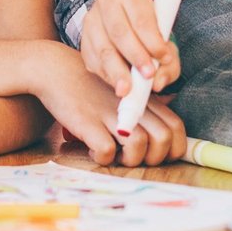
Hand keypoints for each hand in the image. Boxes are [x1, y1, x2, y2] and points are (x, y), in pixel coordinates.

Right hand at [33, 47, 186, 166]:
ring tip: (116, 155)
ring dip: (130, 160)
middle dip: (155, 158)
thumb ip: (145, 104)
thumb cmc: (91, 85)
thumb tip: (168, 116)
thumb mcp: (123, 90)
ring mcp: (109, 113)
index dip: (174, 148)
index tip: (158, 155)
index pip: (176, 127)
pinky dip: (104, 158)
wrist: (55, 70)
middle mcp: (130, 105)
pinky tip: (95, 151)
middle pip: (164, 138)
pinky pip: (107, 151)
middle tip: (135, 157)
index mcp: (142, 98)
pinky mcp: (87, 122)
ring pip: (139, 146)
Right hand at [77, 0, 179, 96]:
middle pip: (119, 32)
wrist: (121, 20)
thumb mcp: (164, 39)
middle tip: (148, 75)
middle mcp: (107, 4)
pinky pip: (93, 61)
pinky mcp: (84, 41)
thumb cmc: (147, 32)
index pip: (142, 19)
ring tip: (128, 89)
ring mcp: (92, 22)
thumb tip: (158, 83)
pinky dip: (106, 76)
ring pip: (103, 49)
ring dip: (117, 71)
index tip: (164, 58)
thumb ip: (168, 62)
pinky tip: (118, 84)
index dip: (153, 41)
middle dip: (135, 56)